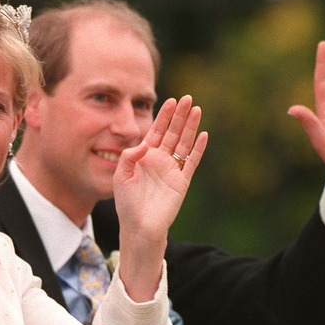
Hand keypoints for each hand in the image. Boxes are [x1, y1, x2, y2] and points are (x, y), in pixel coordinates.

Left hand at [113, 95, 207, 300]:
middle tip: (187, 98)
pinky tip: (203, 135)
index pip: (156, 131)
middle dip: (179, 116)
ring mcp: (172, 170)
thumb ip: (129, 156)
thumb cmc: (127, 203)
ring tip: (197, 109)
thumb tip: (146, 143)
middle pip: (172, 132)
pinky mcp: (182, 181)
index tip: (170, 100)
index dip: (163, 116)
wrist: (139, 227)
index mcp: (145, 156)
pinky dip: (197, 149)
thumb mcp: (121, 175)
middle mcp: (160, 160)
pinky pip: (191, 162)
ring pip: (184, 143)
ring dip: (190, 127)